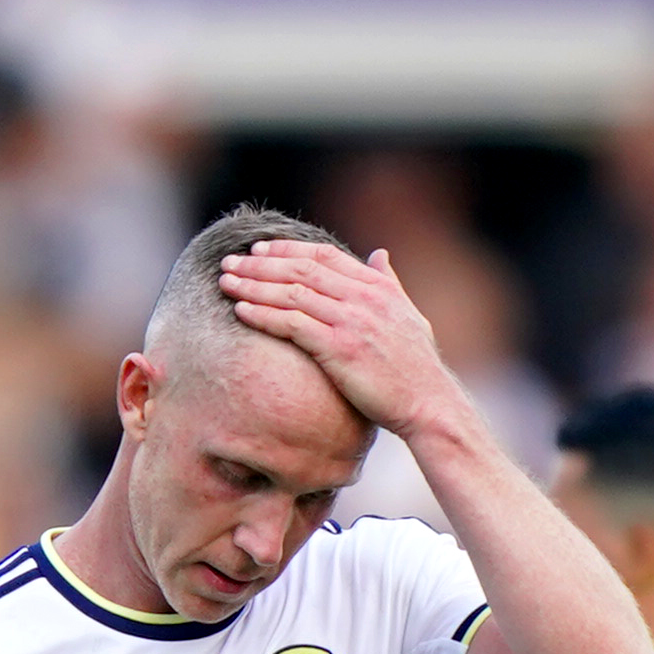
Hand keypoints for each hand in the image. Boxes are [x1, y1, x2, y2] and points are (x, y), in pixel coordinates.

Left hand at [216, 241, 465, 441]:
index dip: (288, 249)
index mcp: (377, 286)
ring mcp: (351, 321)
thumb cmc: (416, 367)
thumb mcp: (408, 314)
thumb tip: (380, 254)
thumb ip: (389, 283)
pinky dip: (264, 315)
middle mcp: (363, 297)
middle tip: (229, 261)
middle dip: (260, 263)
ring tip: (225, 282)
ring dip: (254, 285)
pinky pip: (293, 325)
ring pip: (292, 293)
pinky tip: (241, 311)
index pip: (324, 257)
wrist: (428, 403)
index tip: (259, 249)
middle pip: (301, 269)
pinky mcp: (340, 349)